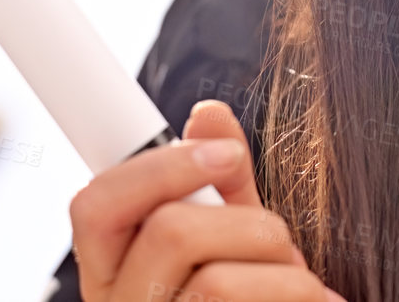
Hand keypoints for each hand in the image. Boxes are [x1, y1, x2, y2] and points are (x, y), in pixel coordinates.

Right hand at [68, 99, 345, 301]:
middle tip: (281, 241)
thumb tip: (209, 115)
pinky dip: (303, 301)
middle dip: (247, 222)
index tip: (228, 153)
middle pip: (169, 233)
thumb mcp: (231, 241)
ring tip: (303, 288)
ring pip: (216, 285)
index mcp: (112, 272)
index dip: (161, 167)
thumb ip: (219, 184)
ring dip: (285, 274)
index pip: (95, 205)